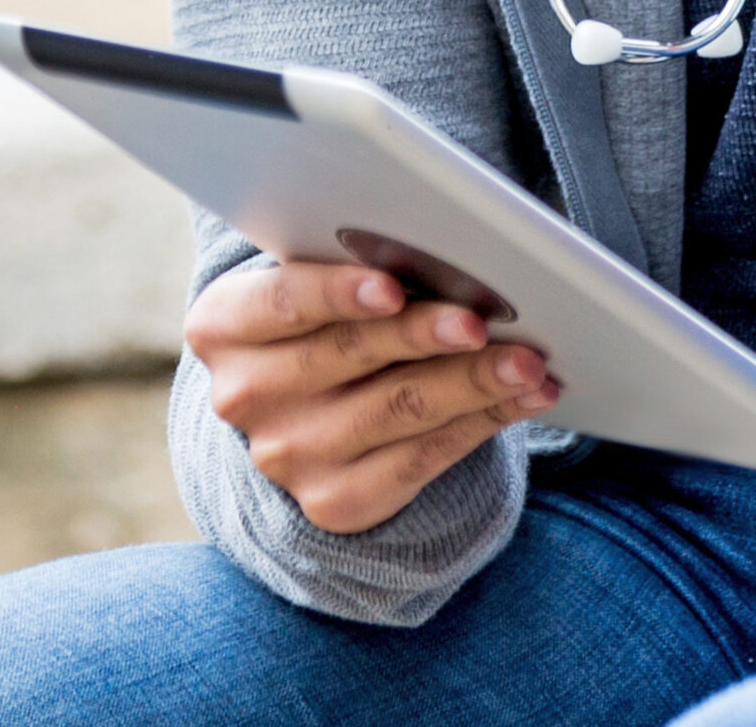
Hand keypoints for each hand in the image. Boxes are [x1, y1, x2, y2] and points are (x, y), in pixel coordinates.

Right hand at [183, 260, 557, 534]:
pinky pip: (423, 458)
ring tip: (530, 362)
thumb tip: (453, 255)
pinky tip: (527, 397)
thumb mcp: (322, 287)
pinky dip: (485, 420)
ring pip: (399, 408)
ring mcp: (287, 455)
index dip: (336, 294)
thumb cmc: (331, 320)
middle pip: (350, 353)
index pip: (282, 302)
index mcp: (225, 326)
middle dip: (425, 334)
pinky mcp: (335, 500)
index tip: (392, 287)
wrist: (308, 414)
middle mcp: (245, 395)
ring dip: (475, 381)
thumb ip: (360, 268)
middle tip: (482, 321)